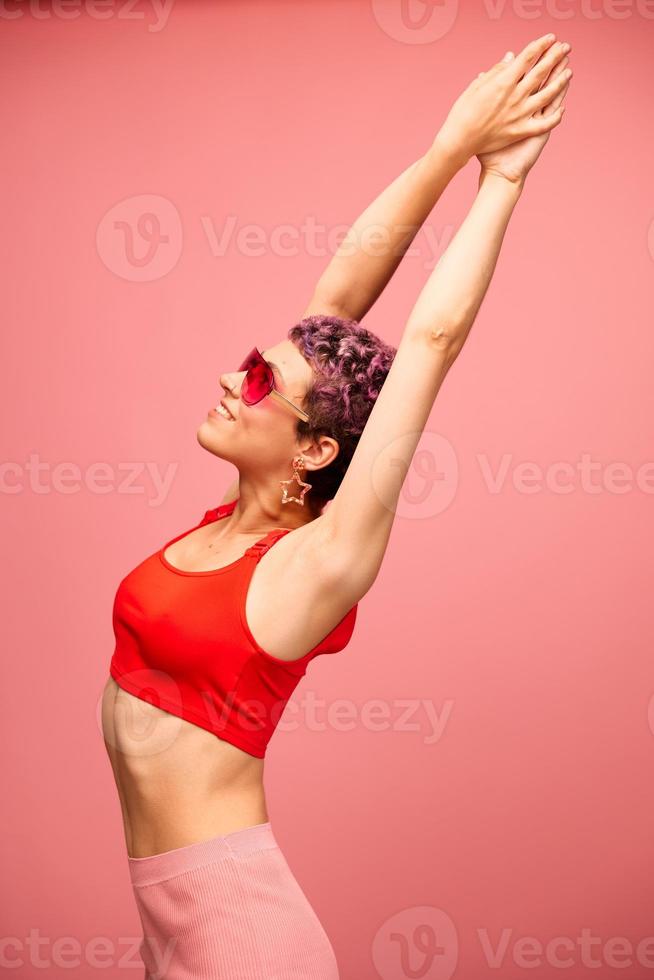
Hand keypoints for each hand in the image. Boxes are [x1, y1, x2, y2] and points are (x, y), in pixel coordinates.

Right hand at [435, 34, 569, 165]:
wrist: (459, 141)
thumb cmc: (463, 113)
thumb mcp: (476, 86)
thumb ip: (497, 71)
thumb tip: (512, 57)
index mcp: (503, 81)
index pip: (528, 57)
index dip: (541, 45)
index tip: (550, 38)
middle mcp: (515, 96)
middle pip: (541, 71)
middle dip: (555, 56)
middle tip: (565, 47)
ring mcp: (520, 114)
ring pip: (548, 94)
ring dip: (561, 81)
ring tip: (569, 72)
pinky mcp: (521, 131)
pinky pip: (544, 124)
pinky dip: (555, 117)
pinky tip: (561, 110)